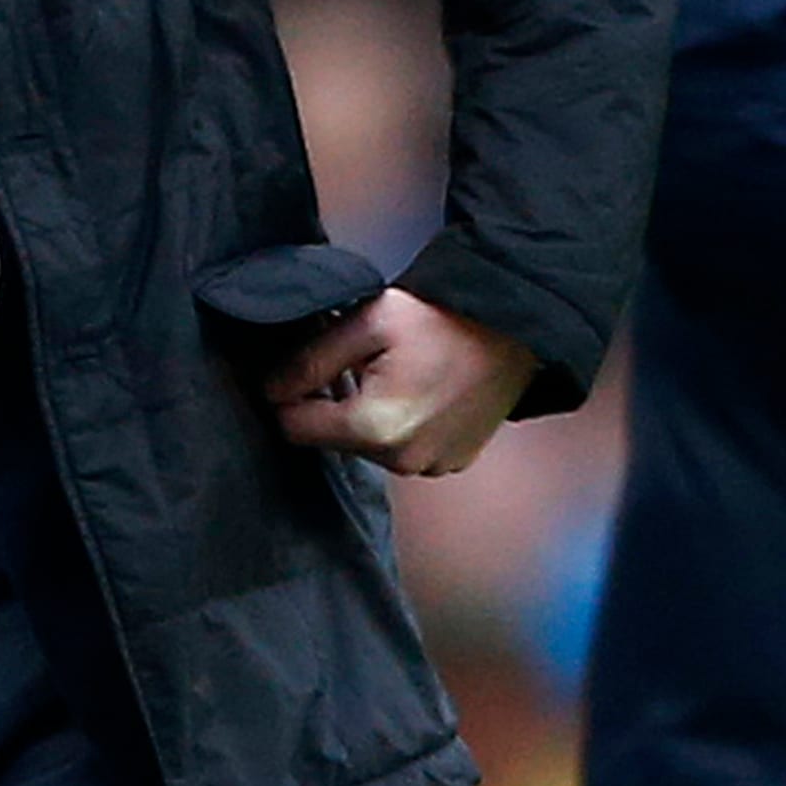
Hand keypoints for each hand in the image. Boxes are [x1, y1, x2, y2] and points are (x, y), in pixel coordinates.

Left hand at [266, 289, 540, 476]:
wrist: (515, 327)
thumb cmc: (442, 318)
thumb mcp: (368, 321)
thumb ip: (310, 360)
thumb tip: (270, 391)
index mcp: (374, 426)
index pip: (293, 427)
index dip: (289, 392)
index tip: (308, 365)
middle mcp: (401, 461)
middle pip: (331, 439)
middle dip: (332, 403)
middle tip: (361, 360)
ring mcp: (430, 467)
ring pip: (367, 447)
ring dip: (368, 416)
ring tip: (395, 373)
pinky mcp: (451, 464)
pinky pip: (404, 451)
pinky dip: (401, 426)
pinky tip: (419, 390)